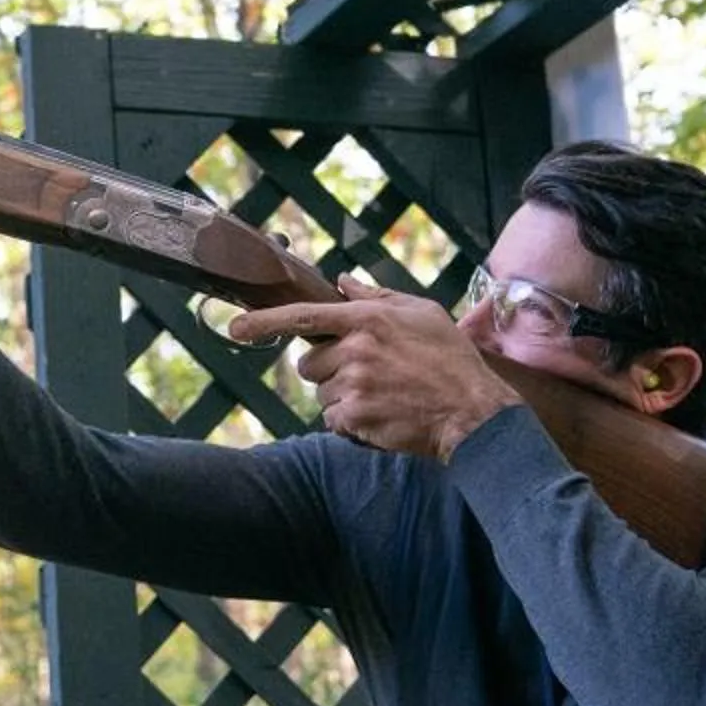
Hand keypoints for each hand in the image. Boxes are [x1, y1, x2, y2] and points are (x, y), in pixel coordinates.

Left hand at [224, 277, 522, 460]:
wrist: (472, 411)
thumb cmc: (450, 359)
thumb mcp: (421, 314)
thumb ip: (376, 297)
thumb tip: (342, 282)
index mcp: (367, 319)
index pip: (302, 316)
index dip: (263, 322)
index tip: (233, 327)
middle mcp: (355, 349)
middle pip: (309, 363)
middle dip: (329, 371)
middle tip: (369, 375)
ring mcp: (354, 385)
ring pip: (322, 394)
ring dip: (343, 398)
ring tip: (383, 395)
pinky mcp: (356, 417)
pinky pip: (333, 421)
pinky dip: (352, 423)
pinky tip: (383, 416)